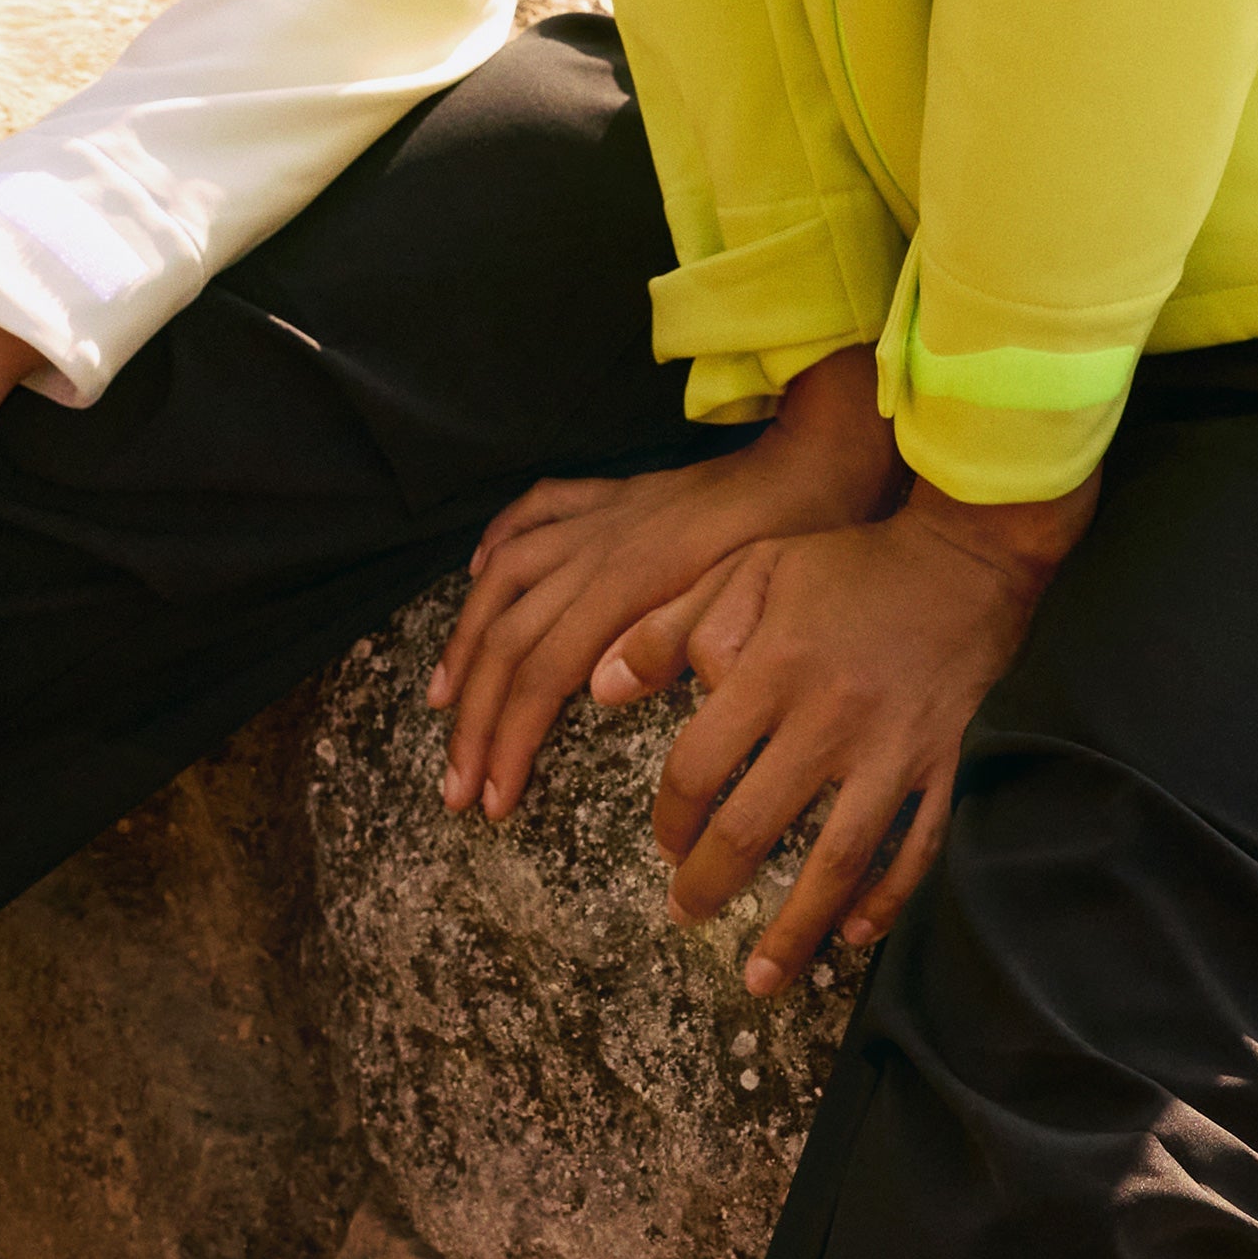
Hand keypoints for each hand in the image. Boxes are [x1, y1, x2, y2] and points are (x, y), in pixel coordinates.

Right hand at [425, 345, 900, 824]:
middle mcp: (595, 549)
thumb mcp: (747, 605)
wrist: (814, 457)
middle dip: (475, 721)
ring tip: (442, 699)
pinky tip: (476, 576)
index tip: (496, 801)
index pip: (543, 673)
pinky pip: (534, 511)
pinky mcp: (611, 495)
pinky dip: (496, 544)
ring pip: (502, 579)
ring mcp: (599, 518)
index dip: (510, 742)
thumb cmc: (793, 540)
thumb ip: (674, 642)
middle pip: (509, 640)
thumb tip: (597, 687)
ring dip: (464, 642)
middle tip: (458, 790)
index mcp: (628, 582)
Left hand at [616, 472, 1100, 994]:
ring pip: (837, 860)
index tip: (664, 845)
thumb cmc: (848, 564)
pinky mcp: (942, 766)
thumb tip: (602, 689)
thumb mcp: (750, 569)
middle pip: (755, 827)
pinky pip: (916, 849)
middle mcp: (829, 722)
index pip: (700, 766)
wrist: (963, 559)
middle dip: (712, 884)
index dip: (670, 817)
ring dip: (795, 927)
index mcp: (774, 671)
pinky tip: (854, 936)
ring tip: (762, 977)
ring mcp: (892, 752)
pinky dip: (886, 900)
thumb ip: (673, 628)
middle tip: (687, 915)